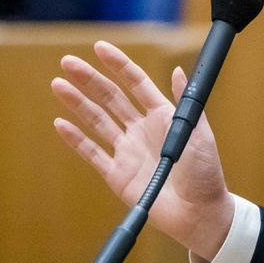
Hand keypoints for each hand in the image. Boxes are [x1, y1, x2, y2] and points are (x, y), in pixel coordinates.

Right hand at [52, 40, 234, 261]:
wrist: (199, 214)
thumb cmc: (205, 173)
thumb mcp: (199, 133)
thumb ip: (184, 103)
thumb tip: (177, 70)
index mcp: (161, 116)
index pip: (135, 83)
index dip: (118, 65)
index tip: (100, 48)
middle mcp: (141, 129)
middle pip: (110, 98)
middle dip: (89, 79)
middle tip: (67, 62)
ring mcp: (127, 151)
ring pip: (97, 120)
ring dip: (77, 103)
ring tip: (58, 84)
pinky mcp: (117, 175)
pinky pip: (92, 153)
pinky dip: (76, 139)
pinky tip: (61, 123)